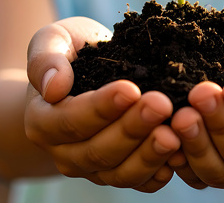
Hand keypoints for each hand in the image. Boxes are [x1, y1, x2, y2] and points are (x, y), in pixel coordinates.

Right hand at [24, 17, 180, 191]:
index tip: (130, 89)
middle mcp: (64, 152)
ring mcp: (91, 168)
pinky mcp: (117, 173)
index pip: (71, 121)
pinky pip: (139, 182)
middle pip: (98, 150)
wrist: (82, 74)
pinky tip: (181, 152)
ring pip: (119, 173)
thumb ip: (45, 60)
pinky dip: (159, 171)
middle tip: (162, 105)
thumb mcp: (52, 41)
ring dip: (149, 155)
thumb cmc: (69, 52)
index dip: (101, 108)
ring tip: (174, 135)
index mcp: (42, 120)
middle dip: (132, 129)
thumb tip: (54, 87)